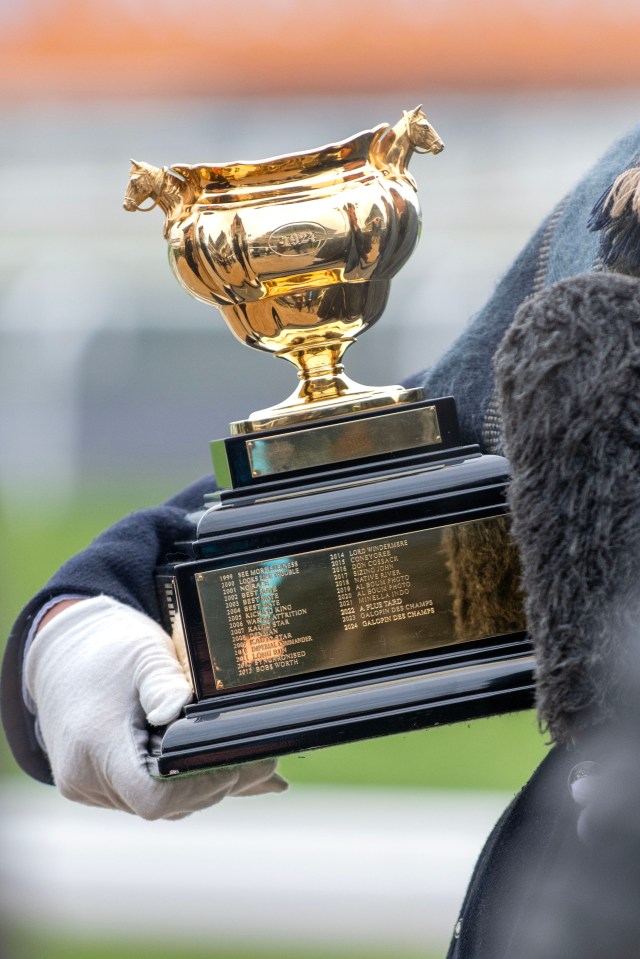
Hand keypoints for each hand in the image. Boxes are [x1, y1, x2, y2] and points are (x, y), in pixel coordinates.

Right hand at [25, 595, 286, 818]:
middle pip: (165, 804)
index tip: (235, 759)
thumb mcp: (145, 655)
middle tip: (260, 758)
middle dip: (215, 783)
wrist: (60, 652)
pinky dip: (181, 783)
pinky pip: (147, 796)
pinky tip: (213, 763)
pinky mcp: (93, 787)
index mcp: (97, 743)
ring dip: (200, 785)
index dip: (201, 785)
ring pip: (160, 806)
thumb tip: (210, 729)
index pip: (155, 795)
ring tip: (241, 757)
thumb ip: (172, 688)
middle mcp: (85, 777)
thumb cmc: (107, 648)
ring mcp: (86, 787)